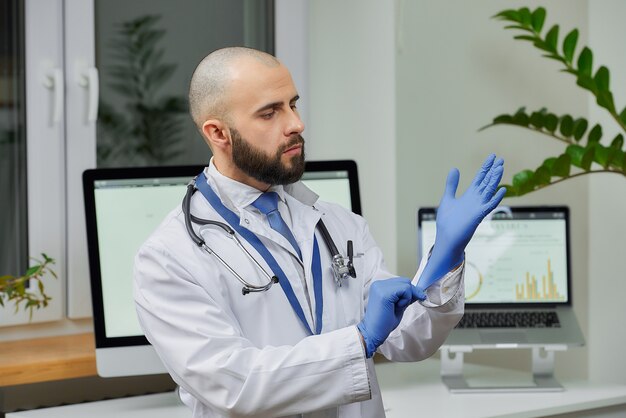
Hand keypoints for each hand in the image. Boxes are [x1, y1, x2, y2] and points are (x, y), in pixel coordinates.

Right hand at [357, 277, 419, 357]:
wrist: (372, 333)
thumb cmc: (383, 323)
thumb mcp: (398, 306)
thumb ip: (406, 297)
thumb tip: (418, 291)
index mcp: (380, 286)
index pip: (401, 281)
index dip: (410, 291)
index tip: (415, 299)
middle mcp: (379, 284)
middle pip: (405, 281)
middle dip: (411, 293)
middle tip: (404, 305)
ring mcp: (381, 287)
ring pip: (406, 284)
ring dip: (407, 297)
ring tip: (397, 307)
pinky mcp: (384, 294)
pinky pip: (404, 290)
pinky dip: (405, 299)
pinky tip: (397, 307)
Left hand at [415, 154, 505, 299]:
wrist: (446, 239)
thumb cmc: (447, 222)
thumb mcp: (448, 198)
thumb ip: (451, 185)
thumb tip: (454, 168)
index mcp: (469, 195)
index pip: (480, 178)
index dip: (486, 167)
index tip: (492, 156)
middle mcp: (476, 200)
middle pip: (487, 182)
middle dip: (493, 170)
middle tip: (501, 158)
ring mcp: (478, 207)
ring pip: (489, 191)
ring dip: (495, 180)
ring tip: (501, 167)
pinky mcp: (478, 216)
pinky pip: (489, 206)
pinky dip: (495, 198)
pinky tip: (502, 190)